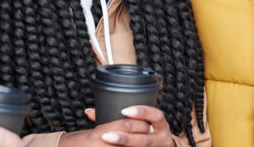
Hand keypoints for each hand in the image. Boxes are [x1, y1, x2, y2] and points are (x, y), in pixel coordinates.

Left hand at [59, 106, 173, 146]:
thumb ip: (120, 115)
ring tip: (108, 140)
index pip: (155, 115)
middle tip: (106, 135)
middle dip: (125, 136)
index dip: (141, 112)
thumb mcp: (142, 120)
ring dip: (125, 144)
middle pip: (144, 139)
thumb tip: (89, 112)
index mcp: (160, 124)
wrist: (164, 145)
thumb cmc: (148, 130)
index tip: (124, 111)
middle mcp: (162, 137)